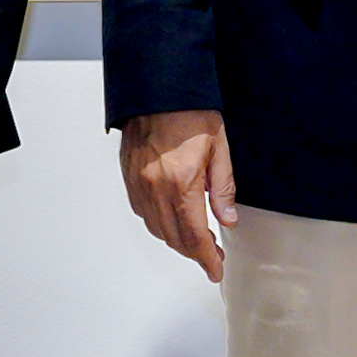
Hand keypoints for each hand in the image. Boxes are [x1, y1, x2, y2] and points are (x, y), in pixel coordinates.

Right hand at [122, 111, 232, 276]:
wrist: (156, 88)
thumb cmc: (189, 111)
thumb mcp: (219, 147)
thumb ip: (223, 188)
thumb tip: (227, 219)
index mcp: (180, 183)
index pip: (194, 236)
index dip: (207, 258)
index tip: (215, 268)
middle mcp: (154, 188)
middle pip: (173, 238)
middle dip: (194, 253)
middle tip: (212, 256)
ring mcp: (138, 183)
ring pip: (156, 228)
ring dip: (176, 240)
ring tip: (195, 240)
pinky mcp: (129, 176)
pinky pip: (142, 211)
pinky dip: (158, 223)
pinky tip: (171, 219)